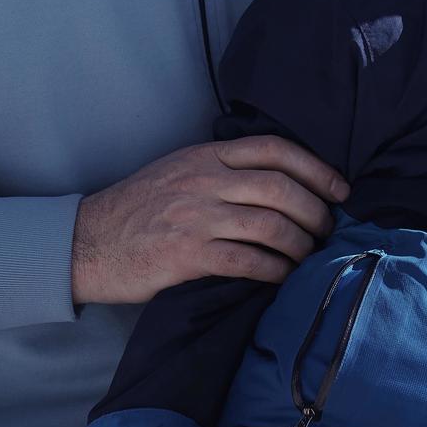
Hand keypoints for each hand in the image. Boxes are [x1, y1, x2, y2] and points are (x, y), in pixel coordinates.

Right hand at [72, 136, 346, 305]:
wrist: (86, 242)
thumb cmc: (137, 209)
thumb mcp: (179, 170)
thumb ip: (222, 168)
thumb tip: (280, 180)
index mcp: (205, 156)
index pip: (274, 149)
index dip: (316, 168)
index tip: (340, 190)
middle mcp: (204, 181)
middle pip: (282, 188)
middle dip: (316, 212)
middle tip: (327, 231)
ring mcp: (195, 218)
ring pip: (271, 225)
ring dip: (300, 245)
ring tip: (308, 257)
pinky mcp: (186, 256)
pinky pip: (247, 261)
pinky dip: (274, 270)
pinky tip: (282, 277)